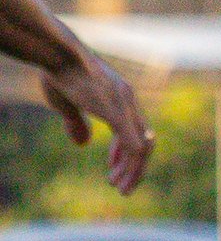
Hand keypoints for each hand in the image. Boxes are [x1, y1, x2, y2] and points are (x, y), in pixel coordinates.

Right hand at [39, 52, 151, 193]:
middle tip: (122, 188)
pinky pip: (132, 141)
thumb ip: (78, 123)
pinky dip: (130, 162)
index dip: (126, 155)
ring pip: (141, 146)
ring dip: (132, 171)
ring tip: (120, 188)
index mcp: (121, 99)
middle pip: (144, 142)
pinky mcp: (116, 110)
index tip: (113, 169)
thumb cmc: (58, 72)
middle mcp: (129, 102)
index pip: (137, 133)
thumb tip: (84, 144)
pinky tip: (121, 175)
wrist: (56, 52)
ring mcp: (125, 105)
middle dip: (134, 168)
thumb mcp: (67, 102)